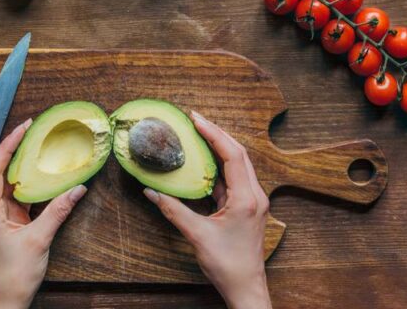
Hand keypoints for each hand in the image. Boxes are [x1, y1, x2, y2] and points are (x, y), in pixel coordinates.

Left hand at [0, 119, 87, 308]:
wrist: (7, 300)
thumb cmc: (15, 276)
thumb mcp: (40, 239)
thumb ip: (58, 211)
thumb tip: (77, 188)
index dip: (8, 145)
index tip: (24, 127)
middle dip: (12, 149)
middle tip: (31, 130)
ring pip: (4, 183)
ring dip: (19, 165)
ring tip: (36, 146)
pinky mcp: (1, 223)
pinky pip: (12, 197)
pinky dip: (25, 184)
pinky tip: (39, 175)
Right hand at [143, 112, 272, 308]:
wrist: (246, 287)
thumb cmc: (227, 265)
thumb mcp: (197, 235)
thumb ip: (173, 210)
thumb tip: (151, 191)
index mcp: (246, 198)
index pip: (232, 154)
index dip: (214, 133)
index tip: (196, 119)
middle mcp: (254, 195)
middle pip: (238, 153)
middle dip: (217, 134)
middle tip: (195, 120)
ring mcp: (252, 201)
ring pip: (238, 165)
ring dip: (219, 148)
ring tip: (198, 134)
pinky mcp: (247, 207)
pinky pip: (234, 179)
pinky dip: (218, 168)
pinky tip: (203, 163)